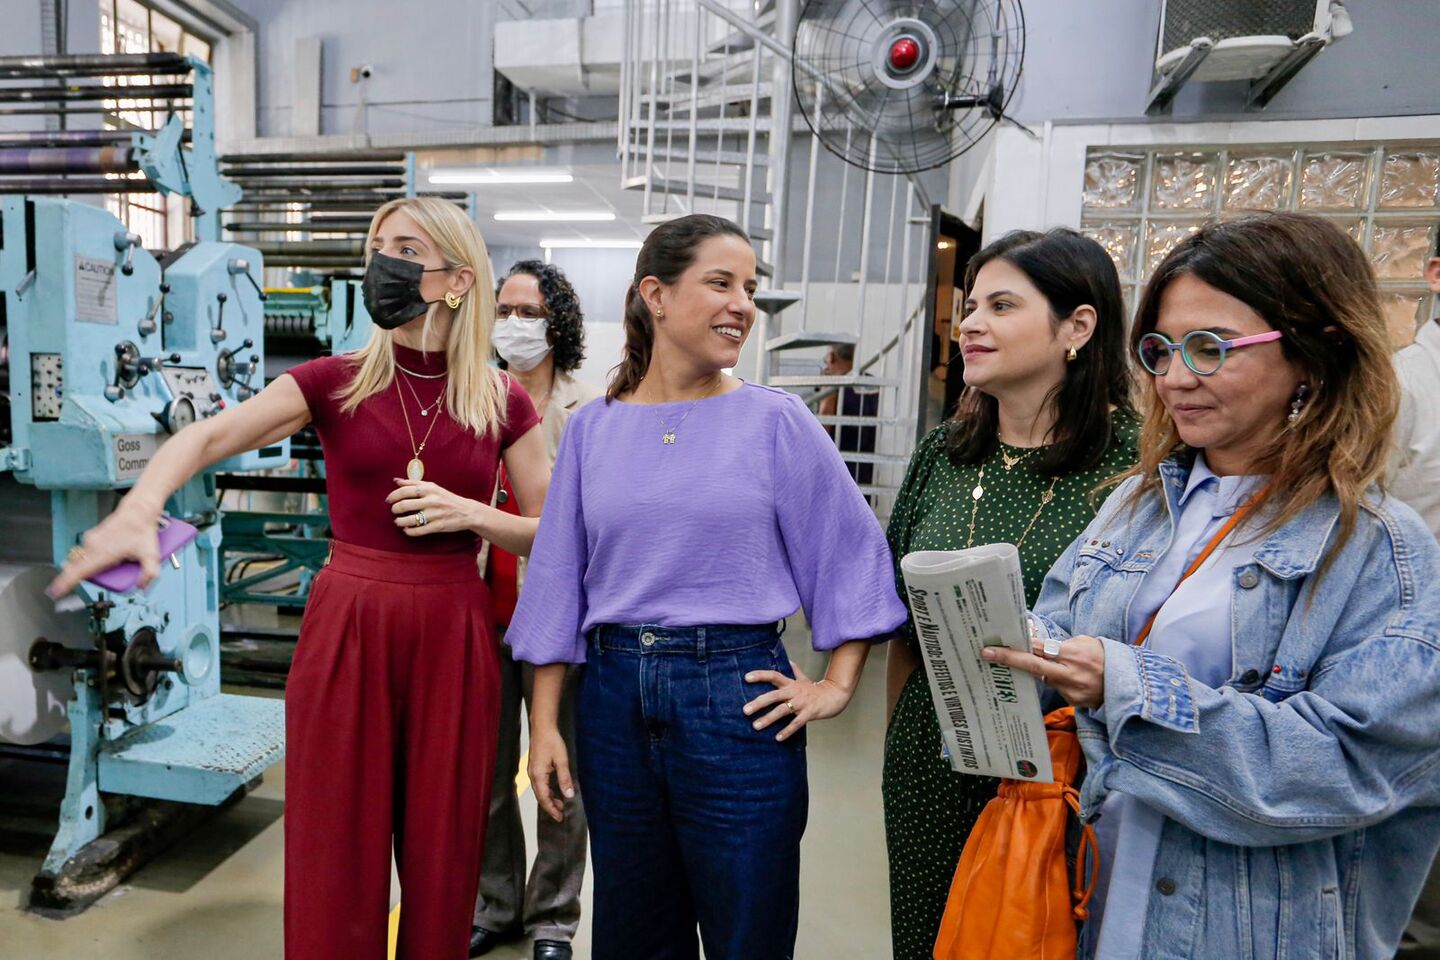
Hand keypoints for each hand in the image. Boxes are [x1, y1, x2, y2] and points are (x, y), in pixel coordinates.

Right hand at [47, 500, 163, 596]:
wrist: (138, 511)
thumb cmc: (142, 531)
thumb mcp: (151, 555)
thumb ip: (149, 574)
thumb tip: (142, 586)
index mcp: (102, 554)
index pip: (77, 572)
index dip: (64, 583)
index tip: (55, 592)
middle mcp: (92, 547)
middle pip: (74, 568)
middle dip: (77, 578)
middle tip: (96, 578)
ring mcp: (89, 540)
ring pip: (79, 560)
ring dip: (86, 568)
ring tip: (109, 565)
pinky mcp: (90, 537)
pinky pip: (85, 553)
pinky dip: (90, 559)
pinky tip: (109, 557)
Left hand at [387, 478, 480, 536]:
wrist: (467, 511)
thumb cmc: (447, 498)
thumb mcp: (433, 487)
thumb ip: (414, 483)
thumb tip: (396, 480)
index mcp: (429, 489)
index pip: (405, 491)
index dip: (393, 496)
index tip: (388, 500)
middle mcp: (431, 501)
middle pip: (404, 505)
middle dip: (395, 509)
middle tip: (394, 511)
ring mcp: (434, 514)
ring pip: (410, 520)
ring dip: (399, 522)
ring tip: (398, 521)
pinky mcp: (438, 526)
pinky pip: (418, 531)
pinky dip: (409, 531)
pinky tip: (407, 530)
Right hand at [527, 723, 574, 822]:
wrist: (543, 727)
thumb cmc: (551, 741)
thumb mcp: (562, 760)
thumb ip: (565, 779)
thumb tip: (569, 795)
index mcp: (538, 775)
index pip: (544, 798)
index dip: (552, 809)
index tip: (559, 817)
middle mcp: (532, 775)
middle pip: (540, 796)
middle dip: (550, 806)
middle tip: (560, 815)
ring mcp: (532, 771)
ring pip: (540, 790)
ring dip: (549, 798)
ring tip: (560, 804)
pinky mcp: (535, 767)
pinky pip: (540, 783)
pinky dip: (547, 790)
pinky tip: (555, 791)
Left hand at [743, 661, 855, 741]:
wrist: (835, 696)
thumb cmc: (816, 690)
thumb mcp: (804, 679)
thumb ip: (795, 671)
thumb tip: (788, 660)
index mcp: (791, 684)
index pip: (774, 676)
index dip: (760, 675)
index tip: (746, 677)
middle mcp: (794, 692)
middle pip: (774, 696)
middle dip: (759, 703)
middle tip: (745, 710)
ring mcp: (801, 703)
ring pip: (782, 710)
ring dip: (768, 719)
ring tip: (756, 726)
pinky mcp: (809, 713)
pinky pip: (796, 723)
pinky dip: (787, 730)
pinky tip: (777, 738)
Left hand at [982, 635, 1106, 709]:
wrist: (1128, 681)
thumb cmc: (1103, 656)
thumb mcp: (1085, 642)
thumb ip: (1061, 645)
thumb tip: (1037, 644)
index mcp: (1072, 653)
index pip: (1037, 648)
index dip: (1015, 648)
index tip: (994, 647)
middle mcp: (1070, 672)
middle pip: (1033, 665)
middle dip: (1009, 659)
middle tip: (987, 654)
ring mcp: (1071, 690)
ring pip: (1044, 678)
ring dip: (1043, 671)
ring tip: (1059, 666)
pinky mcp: (1073, 702)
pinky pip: (1057, 688)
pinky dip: (1058, 681)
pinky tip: (1071, 679)